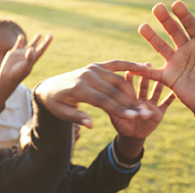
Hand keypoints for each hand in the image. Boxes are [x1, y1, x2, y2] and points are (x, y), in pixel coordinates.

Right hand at [0, 33, 52, 85]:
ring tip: (40, 34)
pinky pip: (18, 45)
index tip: (51, 36)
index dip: (46, 43)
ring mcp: (21, 55)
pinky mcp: (13, 54)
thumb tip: (31, 48)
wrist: (7, 78)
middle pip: (38, 47)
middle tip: (51, 35)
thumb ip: (29, 58)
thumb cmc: (17, 75)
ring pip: (29, 45)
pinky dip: (20, 41)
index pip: (41, 49)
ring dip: (35, 40)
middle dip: (44, 41)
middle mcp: (28, 56)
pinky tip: (22, 36)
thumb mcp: (24, 67)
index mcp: (32, 59)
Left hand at [35, 61, 151, 126]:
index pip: (102, 101)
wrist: (50, 86)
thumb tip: (91, 125)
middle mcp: (87, 75)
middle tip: (144, 114)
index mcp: (78, 88)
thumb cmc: (56, 103)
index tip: (133, 118)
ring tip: (143, 105)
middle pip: (113, 91)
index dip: (119, 109)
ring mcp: (93, 68)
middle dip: (130, 104)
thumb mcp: (62, 113)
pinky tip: (144, 69)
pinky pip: (116, 64)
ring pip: (118, 80)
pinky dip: (130, 65)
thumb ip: (77, 117)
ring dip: (132, 92)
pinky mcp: (97, 65)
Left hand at [109, 72, 174, 139]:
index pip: (129, 87)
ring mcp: (151, 105)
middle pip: (143, 86)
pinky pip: (166, 104)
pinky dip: (171, 98)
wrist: (133, 136)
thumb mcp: (115, 118)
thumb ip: (112, 110)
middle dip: (145, 76)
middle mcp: (141, 99)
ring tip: (163, 74)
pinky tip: (175, 91)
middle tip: (147, 64)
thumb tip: (104, 103)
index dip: (129, 79)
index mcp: (130, 99)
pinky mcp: (159, 112)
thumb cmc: (122, 126)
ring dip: (158, 84)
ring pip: (155, 92)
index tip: (129, 71)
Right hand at [138, 1, 194, 119]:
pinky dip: (143, 70)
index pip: (191, 25)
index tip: (176, 4)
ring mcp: (176, 63)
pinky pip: (153, 73)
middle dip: (165, 19)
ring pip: (161, 47)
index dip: (184, 15)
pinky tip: (133, 65)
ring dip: (152, 37)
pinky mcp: (169, 78)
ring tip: (143, 26)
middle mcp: (187, 50)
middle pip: (174, 31)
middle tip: (157, 7)